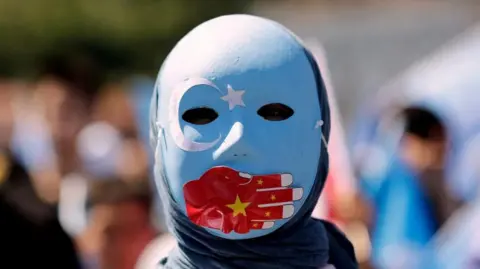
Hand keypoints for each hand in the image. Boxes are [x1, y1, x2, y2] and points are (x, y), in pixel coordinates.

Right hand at [183, 166, 302, 233]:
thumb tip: (249, 170)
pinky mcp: (236, 222)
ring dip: (280, 209)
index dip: (278, 182)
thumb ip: (237, 171)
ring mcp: (242, 212)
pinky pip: (253, 224)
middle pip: (270, 198)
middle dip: (285, 196)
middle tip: (299, 193)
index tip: (290, 179)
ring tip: (292, 208)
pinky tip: (274, 222)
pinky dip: (264, 222)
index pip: (265, 182)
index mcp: (242, 186)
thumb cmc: (205, 183)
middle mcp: (245, 200)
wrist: (193, 202)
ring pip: (265, 211)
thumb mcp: (220, 171)